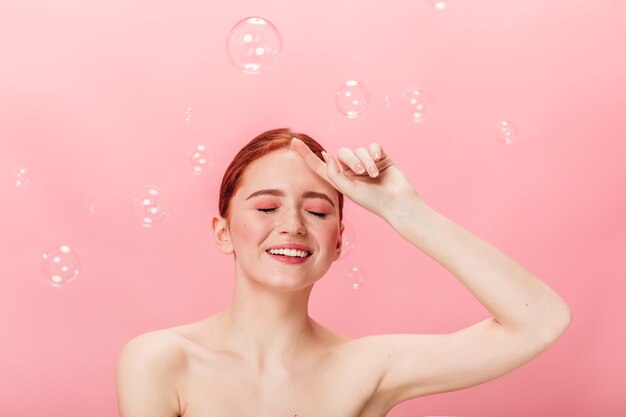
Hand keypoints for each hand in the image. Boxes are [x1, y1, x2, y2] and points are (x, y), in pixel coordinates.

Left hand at [290, 138, 419, 219]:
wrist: (398, 202)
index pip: (319, 165)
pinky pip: (373, 146)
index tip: (294, 142)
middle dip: (351, 160)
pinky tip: (380, 161)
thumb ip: (334, 173)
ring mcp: (366, 163)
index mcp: (341, 180)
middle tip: (361, 173)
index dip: (306, 154)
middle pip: (342, 153)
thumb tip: (326, 155)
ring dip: (365, 161)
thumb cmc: (373, 201)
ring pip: (358, 149)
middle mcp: (351, 171)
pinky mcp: (380, 157)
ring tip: (374, 174)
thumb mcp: (349, 190)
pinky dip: (375, 153)